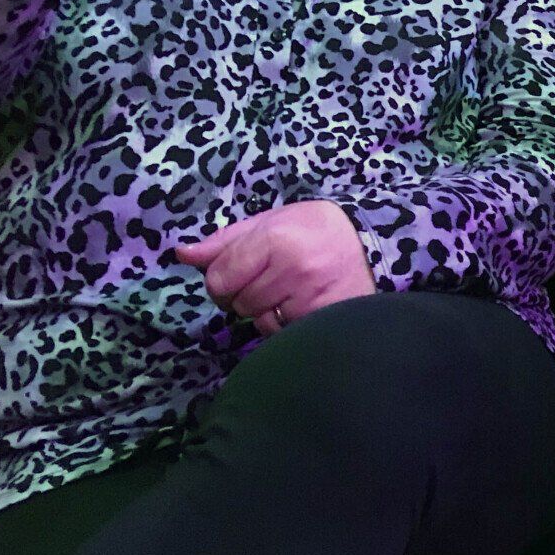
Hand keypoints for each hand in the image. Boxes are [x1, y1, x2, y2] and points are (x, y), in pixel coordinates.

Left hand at [176, 200, 377, 335]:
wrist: (371, 242)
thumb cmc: (313, 228)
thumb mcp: (270, 223)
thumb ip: (226, 241)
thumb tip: (182, 255)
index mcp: (274, 238)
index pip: (219, 277)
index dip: (223, 279)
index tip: (241, 272)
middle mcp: (292, 269)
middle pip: (237, 301)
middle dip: (245, 294)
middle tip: (269, 279)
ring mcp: (309, 296)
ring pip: (258, 320)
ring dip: (265, 311)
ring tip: (288, 291)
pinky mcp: (321, 317)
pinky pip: (282, 331)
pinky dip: (284, 323)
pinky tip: (300, 304)